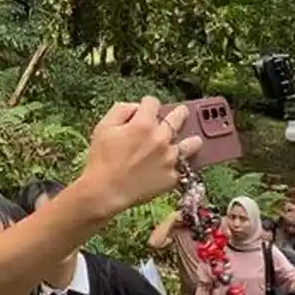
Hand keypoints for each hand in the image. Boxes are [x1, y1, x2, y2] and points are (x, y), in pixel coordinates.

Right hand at [79, 97, 202, 214]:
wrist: (105, 192)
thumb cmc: (102, 160)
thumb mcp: (103, 127)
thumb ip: (121, 110)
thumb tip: (136, 107)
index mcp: (144, 124)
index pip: (153, 102)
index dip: (147, 105)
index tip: (145, 110)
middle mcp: (161, 139)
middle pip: (179, 117)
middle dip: (178, 113)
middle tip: (180, 113)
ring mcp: (170, 159)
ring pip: (193, 143)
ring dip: (191, 140)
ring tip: (193, 140)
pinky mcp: (173, 177)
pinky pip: (184, 167)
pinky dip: (179, 164)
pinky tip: (176, 165)